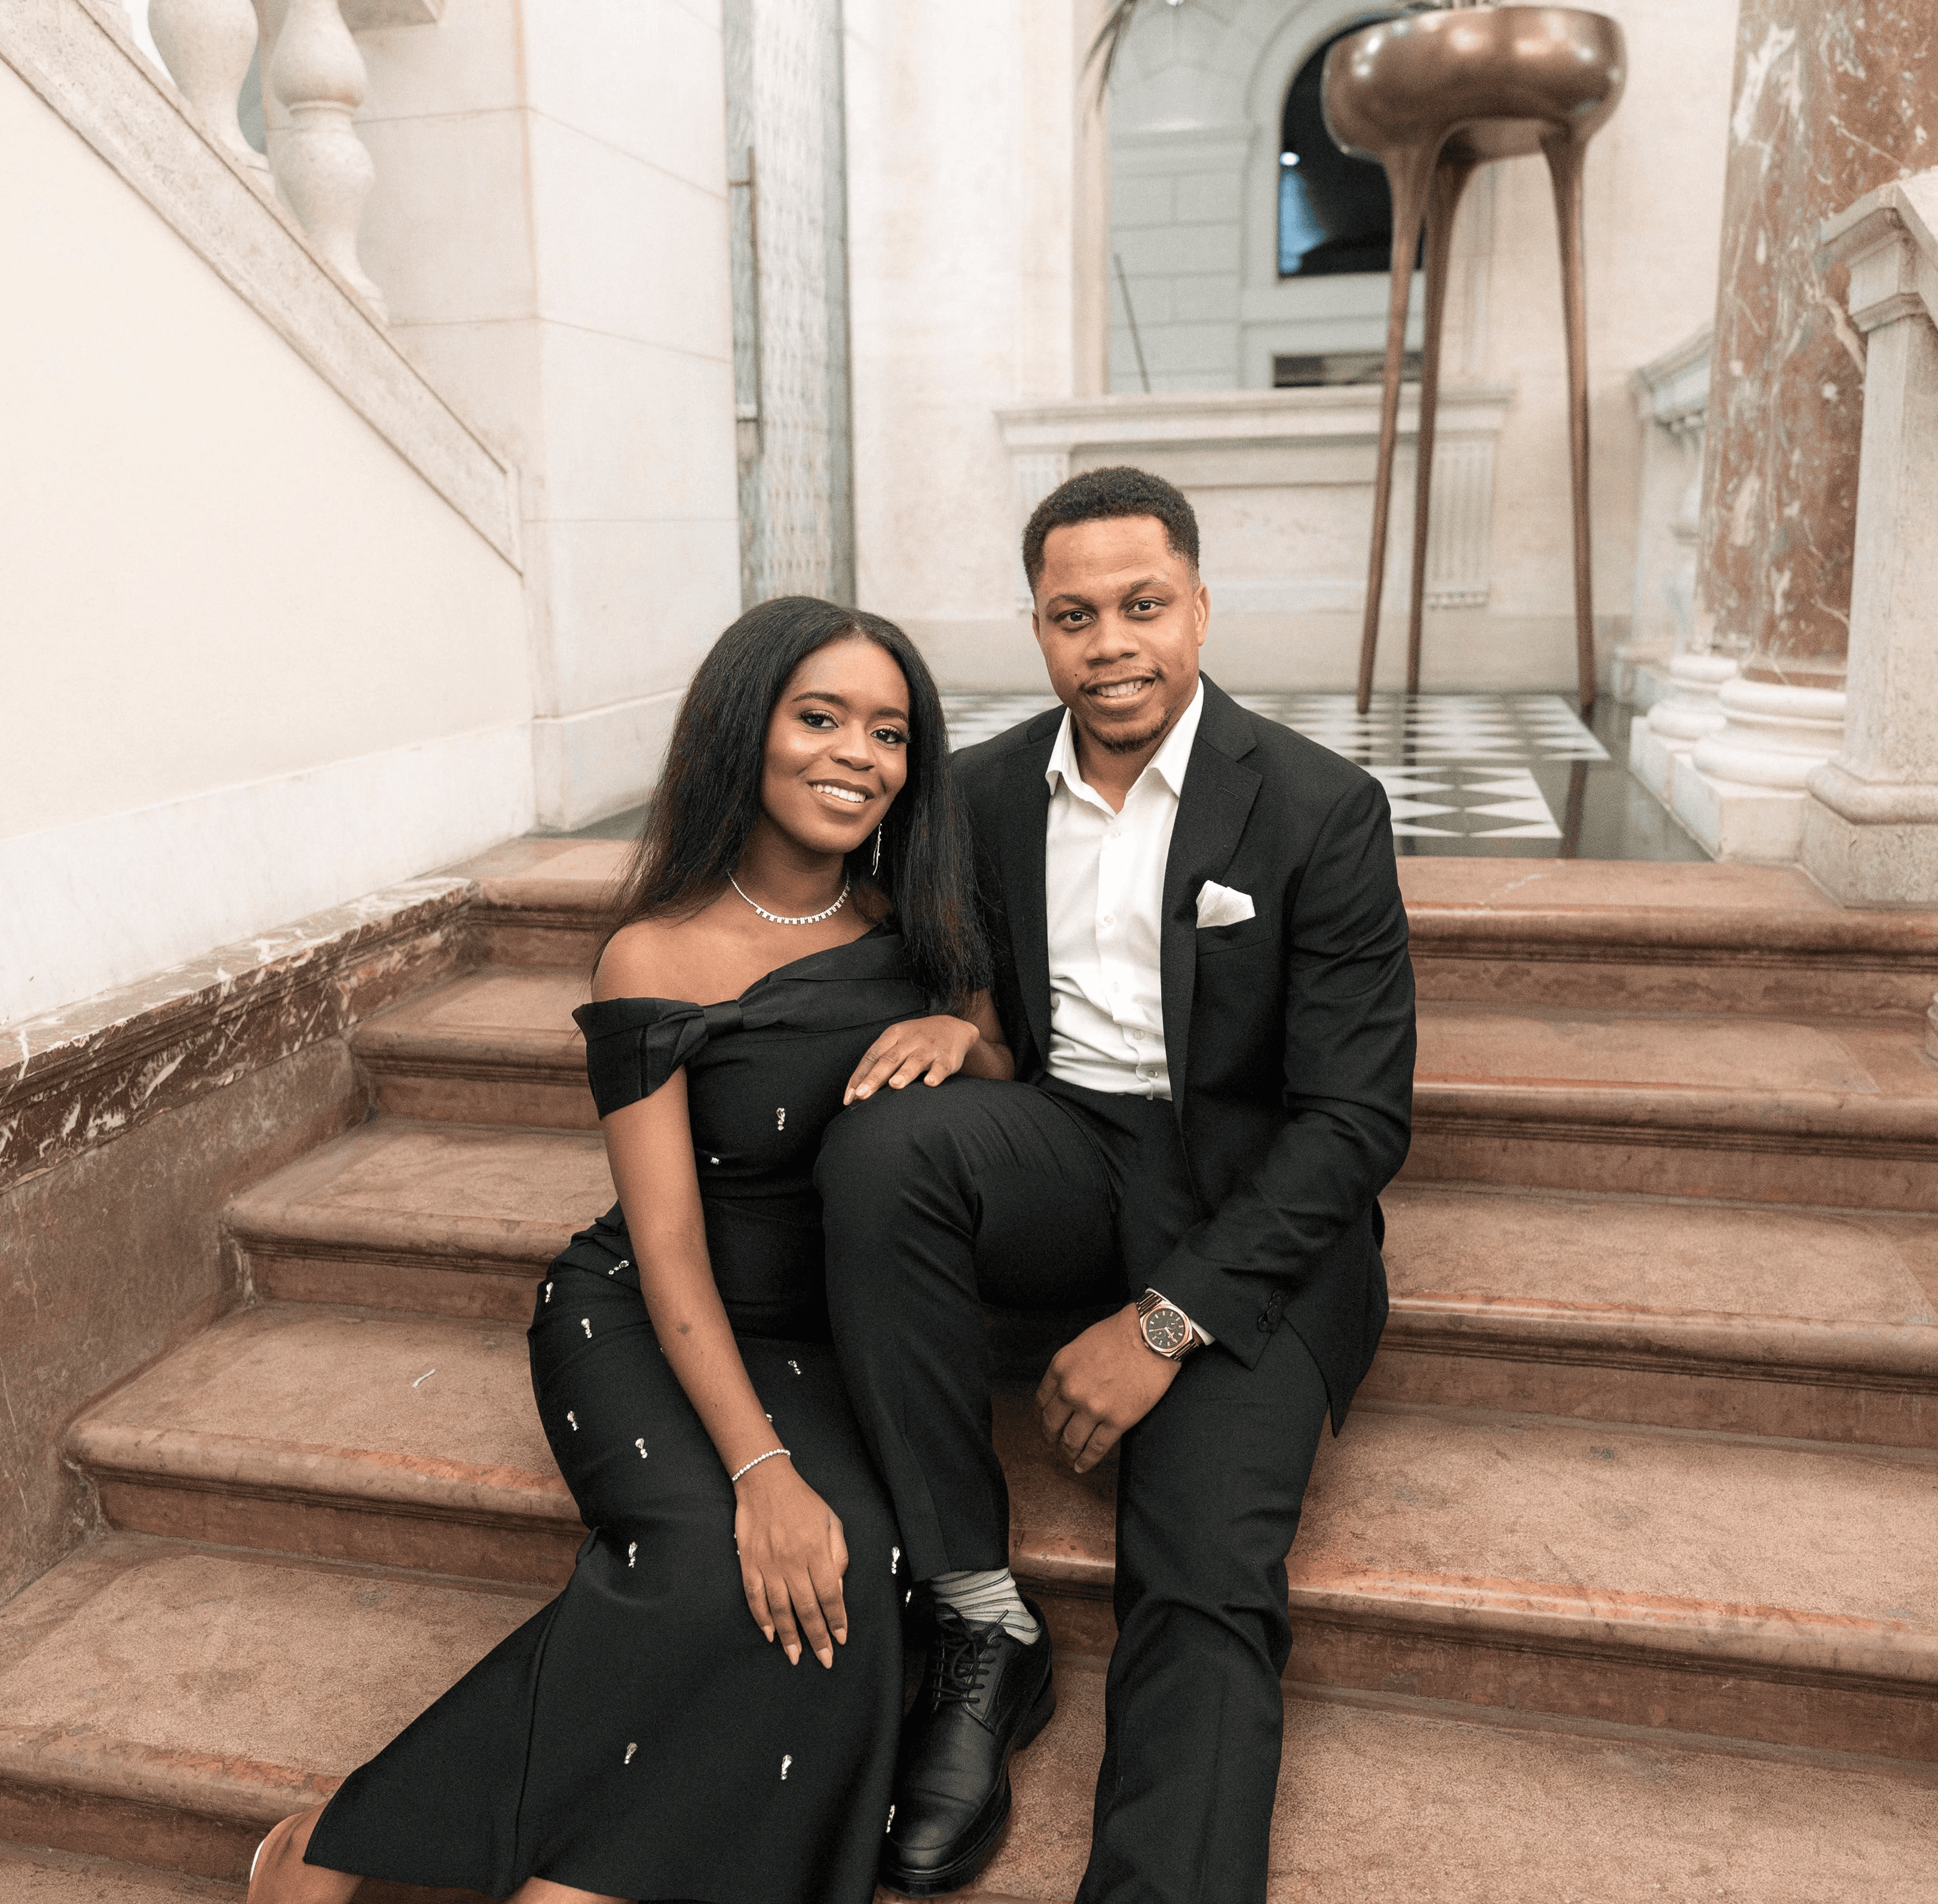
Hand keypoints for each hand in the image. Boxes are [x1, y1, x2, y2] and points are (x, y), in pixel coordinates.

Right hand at [733, 1457, 848, 1666]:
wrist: (765, 1481)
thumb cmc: (803, 1502)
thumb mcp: (831, 1521)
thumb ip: (838, 1554)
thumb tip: (837, 1586)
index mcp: (815, 1551)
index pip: (830, 1594)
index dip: (836, 1619)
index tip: (841, 1639)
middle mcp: (792, 1561)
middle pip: (807, 1608)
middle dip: (817, 1637)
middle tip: (824, 1660)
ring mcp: (768, 1564)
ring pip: (780, 1609)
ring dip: (789, 1636)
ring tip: (796, 1657)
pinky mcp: (748, 1564)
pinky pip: (754, 1597)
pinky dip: (761, 1618)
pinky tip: (770, 1634)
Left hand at [843, 1014, 979, 1102]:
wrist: (954, 1028)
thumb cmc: (917, 1041)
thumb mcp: (897, 1043)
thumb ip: (879, 1063)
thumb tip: (856, 1092)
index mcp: (893, 1035)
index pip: (872, 1056)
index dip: (859, 1076)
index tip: (850, 1097)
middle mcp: (910, 1040)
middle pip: (889, 1059)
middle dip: (875, 1078)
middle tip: (862, 1094)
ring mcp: (929, 1048)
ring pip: (914, 1061)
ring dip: (904, 1073)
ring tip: (894, 1085)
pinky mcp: (947, 1057)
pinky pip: (941, 1066)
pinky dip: (936, 1074)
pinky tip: (930, 1083)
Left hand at [1036, 1303, 1179, 1473]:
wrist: (1151, 1337)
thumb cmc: (1120, 1334)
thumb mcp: (1080, 1345)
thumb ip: (1069, 1369)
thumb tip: (1064, 1389)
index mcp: (1060, 1368)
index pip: (1041, 1401)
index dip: (1041, 1416)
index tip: (1044, 1422)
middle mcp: (1071, 1391)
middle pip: (1052, 1424)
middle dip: (1050, 1437)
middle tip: (1052, 1444)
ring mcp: (1093, 1408)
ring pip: (1071, 1441)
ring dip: (1066, 1452)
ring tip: (1068, 1458)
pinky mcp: (1117, 1422)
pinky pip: (1096, 1449)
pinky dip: (1086, 1461)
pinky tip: (1081, 1466)